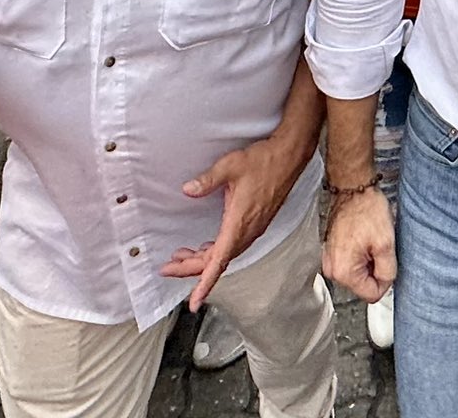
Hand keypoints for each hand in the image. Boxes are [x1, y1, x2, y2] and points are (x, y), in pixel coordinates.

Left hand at [162, 132, 304, 309]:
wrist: (290, 156)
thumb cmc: (265, 160)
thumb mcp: (230, 166)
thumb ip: (207, 180)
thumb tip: (188, 190)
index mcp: (239, 223)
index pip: (219, 261)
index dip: (204, 284)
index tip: (195, 302)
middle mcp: (247, 230)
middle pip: (216, 261)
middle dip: (190, 268)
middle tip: (168, 268)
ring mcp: (253, 228)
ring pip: (224, 254)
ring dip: (202, 260)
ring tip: (181, 256)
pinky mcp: (255, 223)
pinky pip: (232, 246)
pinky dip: (215, 252)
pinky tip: (205, 246)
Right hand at [321, 184, 396, 304]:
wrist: (354, 188)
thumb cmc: (367, 209)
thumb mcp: (386, 243)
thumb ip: (388, 271)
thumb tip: (385, 284)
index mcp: (344, 272)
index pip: (372, 295)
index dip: (385, 280)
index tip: (386, 260)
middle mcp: (332, 270)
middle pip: (364, 285)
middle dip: (375, 269)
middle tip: (378, 246)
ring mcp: (330, 261)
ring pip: (359, 274)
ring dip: (369, 261)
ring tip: (370, 240)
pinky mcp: (332, 252)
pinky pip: (352, 263)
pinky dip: (361, 254)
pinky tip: (364, 238)